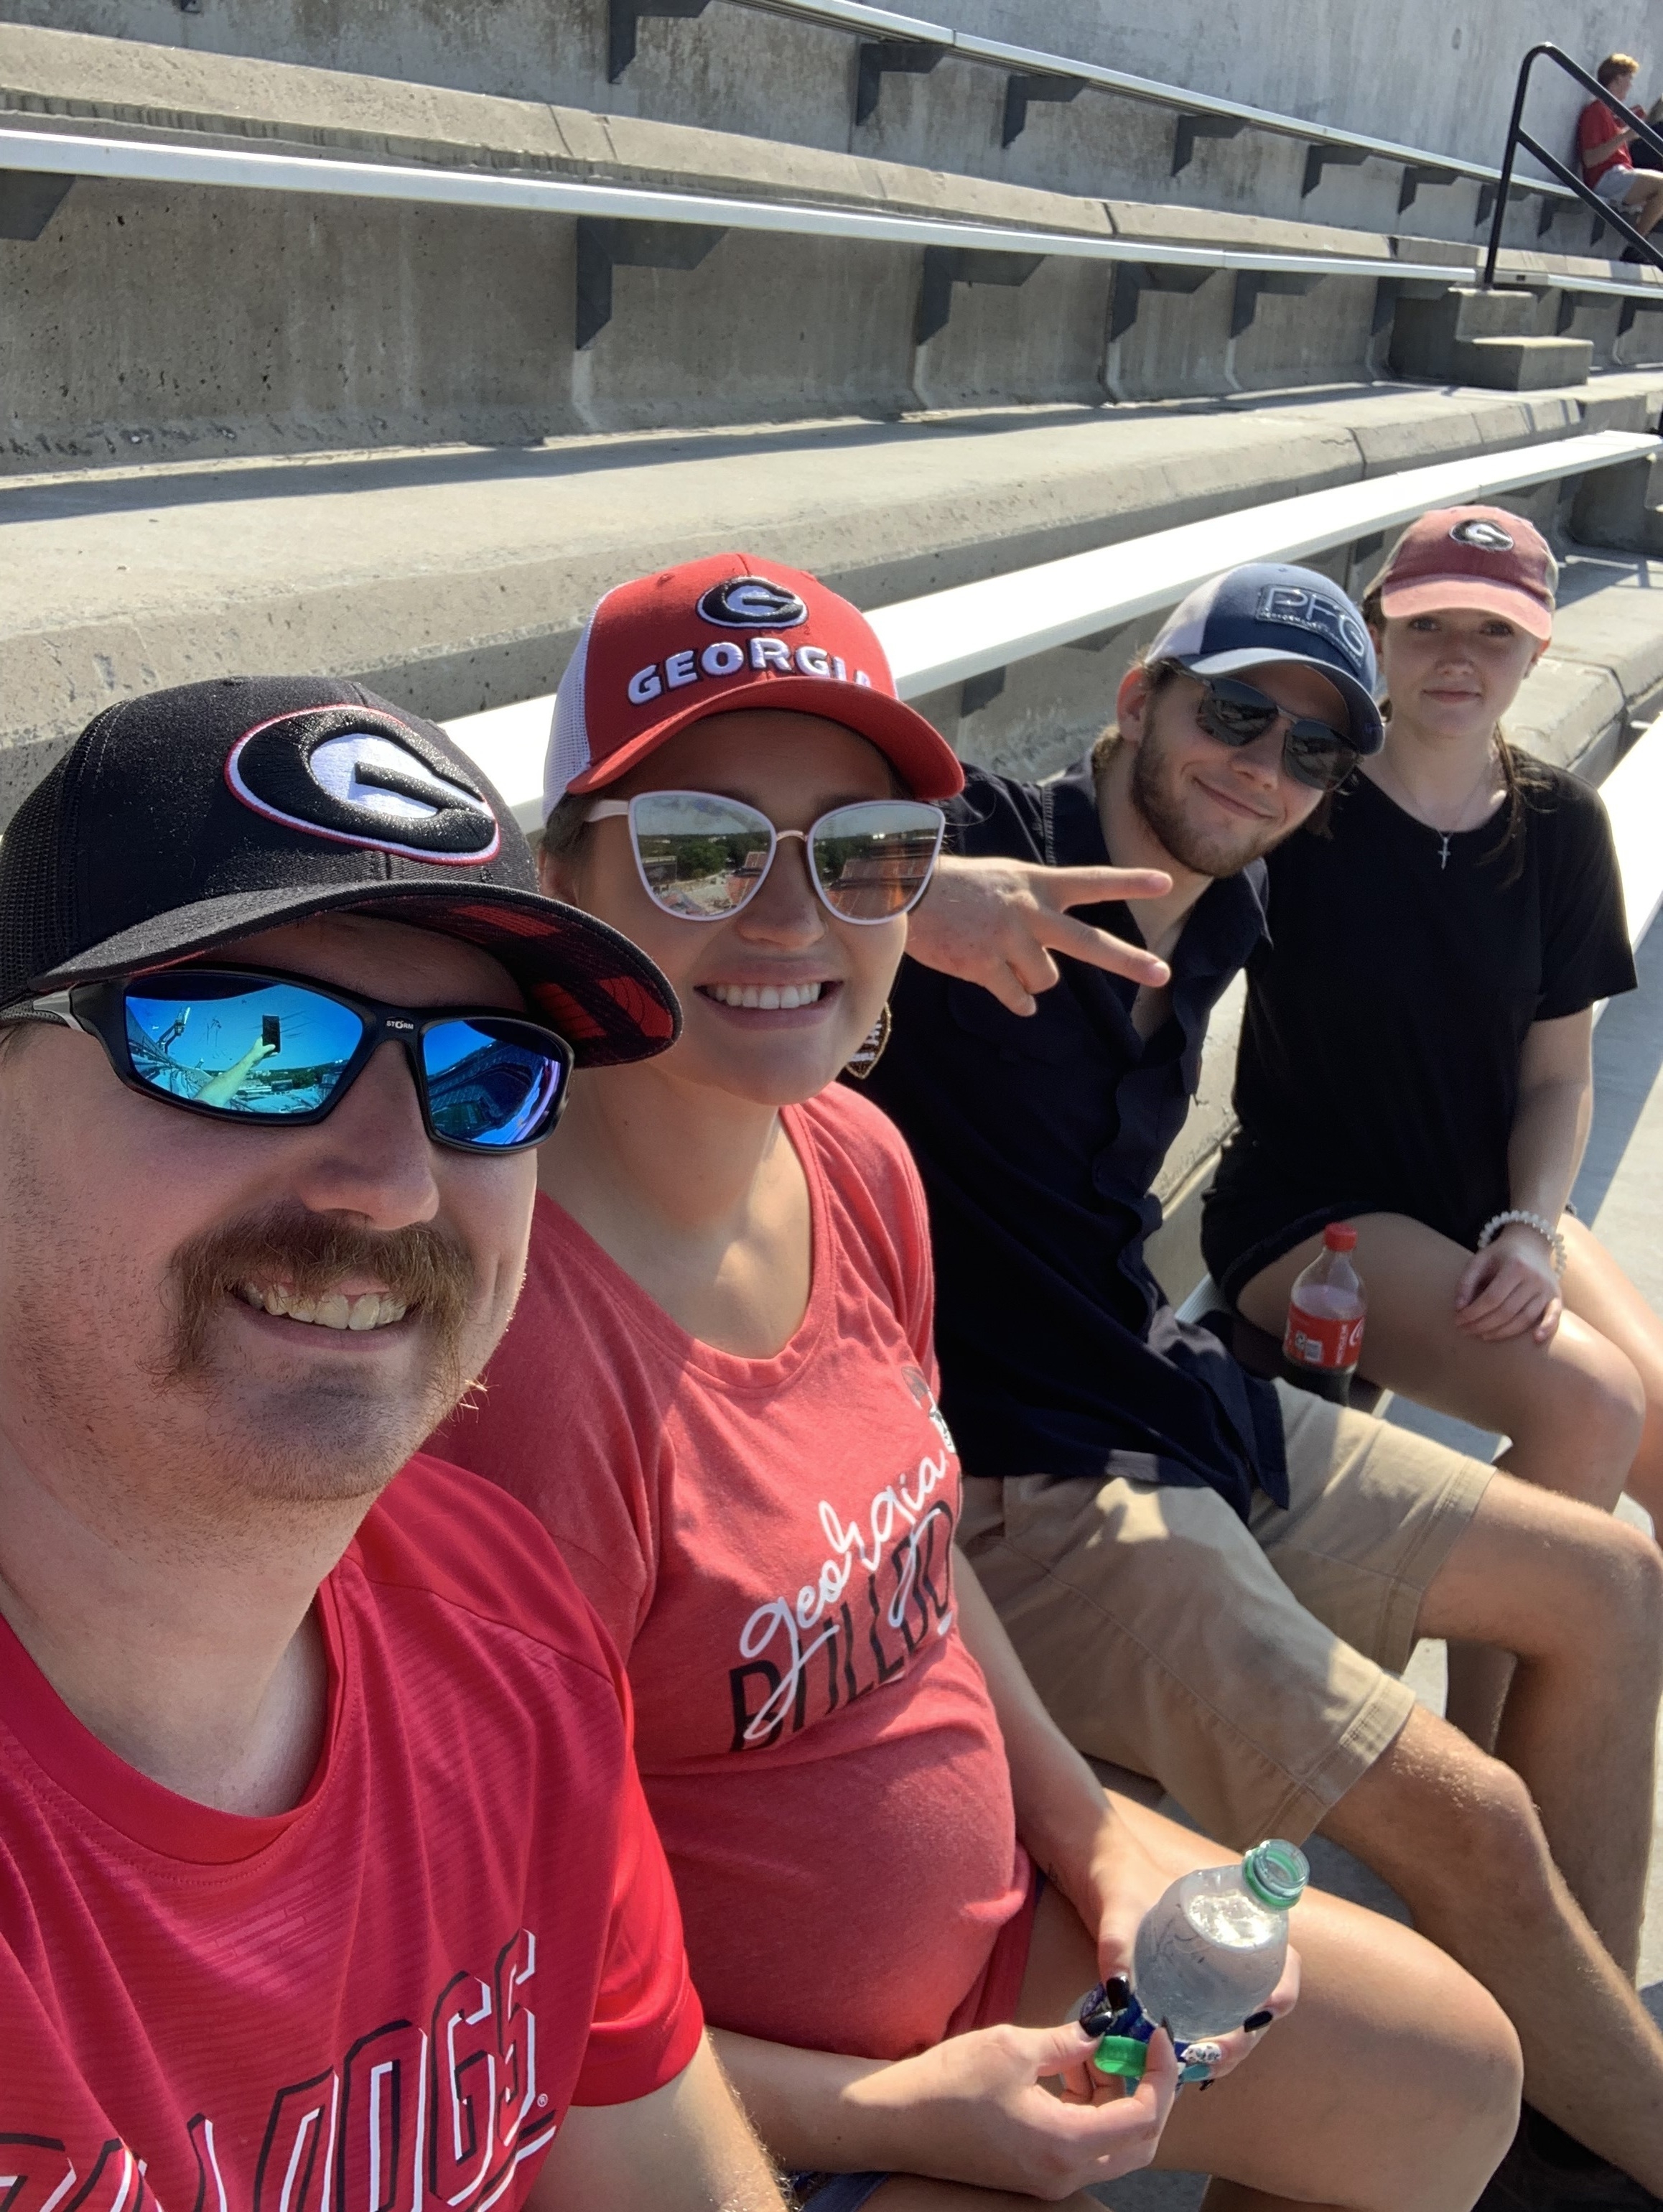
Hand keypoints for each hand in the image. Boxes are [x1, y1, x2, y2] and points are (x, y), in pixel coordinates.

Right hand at [846, 2017, 1177, 2198]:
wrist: (898, 2120)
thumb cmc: (950, 2084)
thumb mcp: (1014, 2048)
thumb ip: (1069, 2041)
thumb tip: (1106, 2030)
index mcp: (1066, 2145)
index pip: (1143, 2118)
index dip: (1159, 2074)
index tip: (1155, 2034)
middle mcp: (1065, 2175)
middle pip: (1139, 2143)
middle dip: (1148, 2092)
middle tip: (1140, 2048)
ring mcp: (1050, 2180)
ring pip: (1113, 2147)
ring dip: (1117, 2098)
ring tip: (1092, 2051)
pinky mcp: (1035, 2174)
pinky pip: (1084, 2148)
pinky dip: (1091, 2111)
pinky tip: (1068, 2072)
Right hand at [906, 855, 1172, 1015]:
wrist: (906, 893)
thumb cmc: (956, 887)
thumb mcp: (1004, 878)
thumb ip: (1034, 904)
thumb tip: (1048, 958)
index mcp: (1037, 884)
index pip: (1091, 882)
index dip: (1129, 883)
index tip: (1165, 882)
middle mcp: (1030, 912)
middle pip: (1089, 942)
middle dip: (1129, 960)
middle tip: (1162, 974)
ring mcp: (1008, 941)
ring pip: (1045, 980)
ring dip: (1031, 978)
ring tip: (1002, 957)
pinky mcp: (984, 966)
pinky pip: (1017, 997)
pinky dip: (1017, 1000)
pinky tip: (1012, 996)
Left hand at [1075, 1816, 1298, 2083]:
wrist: (1097, 1866)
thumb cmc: (1119, 1875)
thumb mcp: (1119, 1905)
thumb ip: (1117, 1944)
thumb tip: (1117, 1995)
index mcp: (1234, 1920)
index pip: (1283, 1962)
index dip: (1282, 1992)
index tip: (1260, 2016)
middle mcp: (1230, 1952)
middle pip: (1259, 2007)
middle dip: (1243, 2040)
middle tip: (1209, 2056)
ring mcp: (1211, 1974)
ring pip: (1236, 2023)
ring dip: (1223, 2052)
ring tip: (1193, 2068)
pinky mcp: (1187, 1990)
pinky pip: (1208, 2025)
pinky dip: (1200, 2048)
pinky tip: (1178, 2063)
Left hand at [1455, 1223, 1561, 1343]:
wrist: (1531, 1244)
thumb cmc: (1501, 1255)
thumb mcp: (1479, 1260)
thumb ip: (1466, 1282)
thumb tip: (1459, 1308)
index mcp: (1515, 1266)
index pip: (1492, 1298)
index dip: (1473, 1313)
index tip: (1458, 1321)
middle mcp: (1534, 1278)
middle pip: (1507, 1311)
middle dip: (1483, 1325)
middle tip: (1466, 1331)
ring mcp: (1548, 1288)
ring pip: (1525, 1319)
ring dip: (1503, 1332)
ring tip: (1483, 1336)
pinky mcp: (1557, 1296)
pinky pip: (1554, 1315)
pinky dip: (1547, 1328)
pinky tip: (1535, 1339)